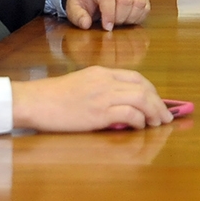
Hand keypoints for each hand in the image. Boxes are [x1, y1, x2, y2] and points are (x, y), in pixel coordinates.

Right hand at [15, 64, 172, 132]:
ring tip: (159, 124)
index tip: (158, 102)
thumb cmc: (52, 97)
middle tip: (165, 117)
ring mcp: (103, 96)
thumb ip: (101, 90)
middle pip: (144, 88)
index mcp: (102, 73)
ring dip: (154, 112)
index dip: (152, 91)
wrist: (34, 101)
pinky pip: (129, 113)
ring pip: (141, 99)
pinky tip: (140, 127)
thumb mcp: (81, 84)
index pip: (136, 78)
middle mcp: (105, 81)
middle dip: (159, 103)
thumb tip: (120, 106)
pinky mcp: (98, 113)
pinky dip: (139, 120)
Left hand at [64, 0, 149, 30]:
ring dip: (130, 17)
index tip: (107, 28)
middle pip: (125, 0)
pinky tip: (128, 20)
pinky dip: (139, 16)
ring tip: (120, 22)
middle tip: (112, 25)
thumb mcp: (73, 7)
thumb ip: (77, 16)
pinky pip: (145, 5)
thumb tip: (86, 24)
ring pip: (138, 2)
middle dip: (119, 18)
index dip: (109, 14)